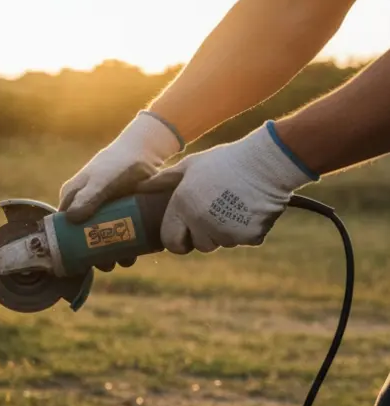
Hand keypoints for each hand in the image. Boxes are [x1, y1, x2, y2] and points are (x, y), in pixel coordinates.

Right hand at [58, 112, 183, 271]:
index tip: (79, 261)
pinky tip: (136, 253)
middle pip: (84, 237)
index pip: (62, 227)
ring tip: (125, 261)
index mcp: (71, 198)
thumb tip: (70, 218)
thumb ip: (88, 197)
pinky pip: (121, 234)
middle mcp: (84, 207)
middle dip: (95, 254)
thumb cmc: (116, 164)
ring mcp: (104, 212)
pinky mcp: (122, 215)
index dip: (68, 245)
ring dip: (113, 253)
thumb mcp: (100, 180)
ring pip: (104, 238)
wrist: (145, 153)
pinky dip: (127, 245)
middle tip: (107, 264)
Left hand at [139, 121, 316, 253]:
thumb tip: (140, 188)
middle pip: (200, 244)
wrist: (266, 162)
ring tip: (233, 205)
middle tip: (216, 211)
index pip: (171, 242)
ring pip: (222, 242)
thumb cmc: (225, 161)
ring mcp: (226, 231)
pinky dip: (248, 230)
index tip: (185, 233)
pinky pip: (245, 240)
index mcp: (182, 207)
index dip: (178, 240)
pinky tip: (250, 208)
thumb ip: (164, 180)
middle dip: (205, 234)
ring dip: (226, 231)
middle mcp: (201, 222)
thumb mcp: (190, 165)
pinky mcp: (250, 236)